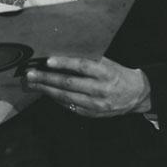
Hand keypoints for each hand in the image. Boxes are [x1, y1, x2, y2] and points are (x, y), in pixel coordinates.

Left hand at [23, 56, 151, 117]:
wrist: (136, 95)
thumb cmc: (117, 74)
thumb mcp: (107, 63)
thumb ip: (89, 59)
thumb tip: (62, 52)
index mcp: (106, 73)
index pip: (82, 66)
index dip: (64, 63)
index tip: (48, 61)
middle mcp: (101, 90)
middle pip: (69, 84)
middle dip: (47, 78)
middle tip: (30, 74)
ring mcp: (96, 104)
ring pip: (66, 97)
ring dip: (46, 90)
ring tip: (32, 83)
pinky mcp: (91, 114)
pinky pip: (70, 106)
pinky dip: (56, 99)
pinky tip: (46, 92)